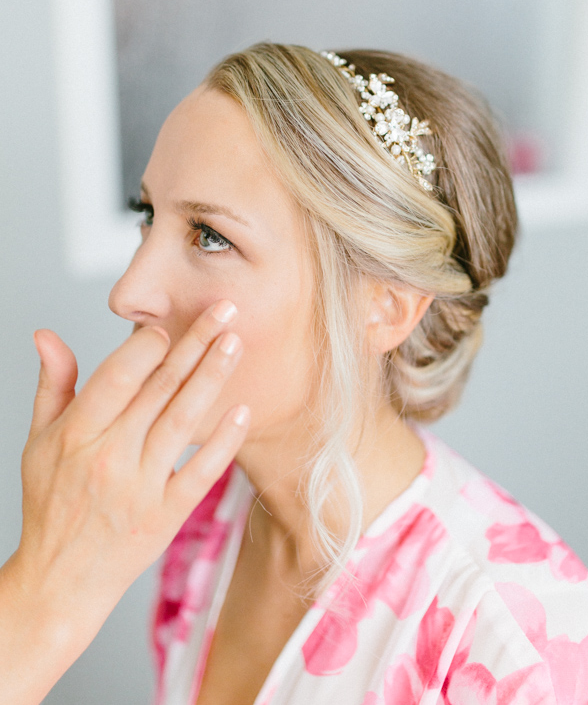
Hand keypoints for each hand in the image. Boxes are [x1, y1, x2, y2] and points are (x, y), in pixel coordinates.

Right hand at [0, 301, 247, 704]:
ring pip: (184, 420)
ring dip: (213, 377)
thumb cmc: (51, 505)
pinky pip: (201, 472)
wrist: (60, 582)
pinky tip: (243, 411)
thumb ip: (53, 385)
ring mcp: (141, 488)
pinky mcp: (165, 517)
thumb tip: (47, 335)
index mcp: (77, 434)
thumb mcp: (39, 442)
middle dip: (195, 343)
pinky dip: (223, 441)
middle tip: (225, 309)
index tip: (168, 322)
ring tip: (235, 343)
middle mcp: (110, 456)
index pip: (118, 375)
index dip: (146, 344)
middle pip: (160, 388)